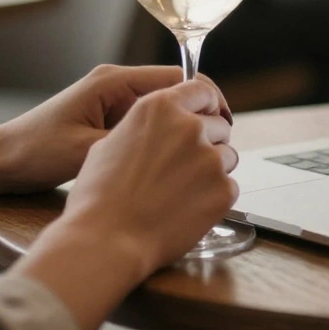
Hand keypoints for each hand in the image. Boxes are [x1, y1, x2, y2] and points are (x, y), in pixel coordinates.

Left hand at [0, 65, 230, 193]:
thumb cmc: (36, 153)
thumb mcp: (90, 149)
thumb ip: (136, 141)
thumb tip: (181, 142)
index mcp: (113, 82)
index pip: (177, 77)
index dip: (207, 98)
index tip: (225, 123)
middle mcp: (115, 84)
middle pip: (174, 90)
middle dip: (200, 113)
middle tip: (220, 142)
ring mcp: (110, 100)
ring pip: (163, 108)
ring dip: (183, 126)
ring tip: (201, 153)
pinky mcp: (106, 117)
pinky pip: (147, 122)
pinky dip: (163, 136)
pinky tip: (172, 158)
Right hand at [58, 80, 239, 274]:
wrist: (106, 240)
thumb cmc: (99, 196)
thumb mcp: (111, 142)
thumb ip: (147, 126)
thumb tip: (163, 126)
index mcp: (160, 108)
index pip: (202, 90)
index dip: (206, 105)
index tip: (207, 114)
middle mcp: (189, 127)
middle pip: (218, 125)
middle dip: (207, 142)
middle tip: (184, 167)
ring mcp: (210, 158)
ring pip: (227, 156)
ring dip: (212, 170)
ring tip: (180, 192)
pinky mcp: (223, 189)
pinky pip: (229, 186)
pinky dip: (214, 197)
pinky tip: (186, 209)